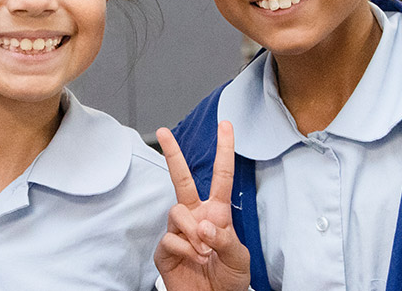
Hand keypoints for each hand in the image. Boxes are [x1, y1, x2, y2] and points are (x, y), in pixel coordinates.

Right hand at [154, 123, 249, 290]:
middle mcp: (196, 217)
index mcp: (217, 214)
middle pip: (182, 180)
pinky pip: (170, 238)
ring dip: (193, 232)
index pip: (221, 177)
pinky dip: (184, 249)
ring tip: (203, 252)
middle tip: (162, 132)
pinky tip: (192, 259)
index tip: (225, 126)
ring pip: (177, 212)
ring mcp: (178, 232)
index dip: (224, 151)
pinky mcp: (164, 248)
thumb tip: (202, 225)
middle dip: (173, 154)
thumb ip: (224, 238)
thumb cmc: (230, 280)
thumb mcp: (239, 258)